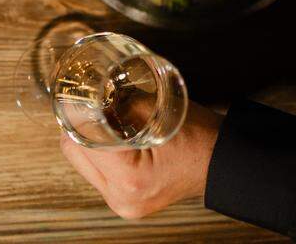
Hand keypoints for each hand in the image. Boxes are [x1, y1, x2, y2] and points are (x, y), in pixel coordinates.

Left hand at [60, 101, 224, 219]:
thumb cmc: (198, 136)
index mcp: (129, 177)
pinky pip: (97, 173)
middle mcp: (121, 198)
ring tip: (108, 123)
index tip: (83, 95)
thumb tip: (91, 91)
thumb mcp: (157, 109)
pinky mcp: (125, 204)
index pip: (76, 141)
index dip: (78, 114)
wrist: (222, 163)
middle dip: (79, 126)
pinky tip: (114, 140)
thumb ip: (119, 101)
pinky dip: (101, 154)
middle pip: (74, 154)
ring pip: (82, 163)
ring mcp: (122, 205)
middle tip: (94, 105)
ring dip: (89, 141)